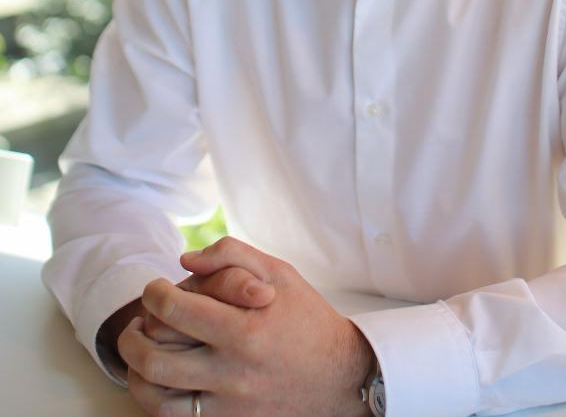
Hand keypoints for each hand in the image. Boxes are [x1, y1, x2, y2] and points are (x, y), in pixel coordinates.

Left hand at [118, 236, 373, 416]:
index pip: (176, 310)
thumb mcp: (279, 273)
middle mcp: (234, 373)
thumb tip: (185, 261)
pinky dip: (155, 401)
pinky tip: (158, 380)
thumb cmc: (306, 317)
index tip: (155, 288)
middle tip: (137, 322)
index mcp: (246, 329)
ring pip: (157, 400)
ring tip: (139, 351)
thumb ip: (232, 256)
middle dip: (133, 336)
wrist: (340, 378)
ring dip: (135, 373)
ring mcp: (230, 407)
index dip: (154, 295)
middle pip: (156, 359)